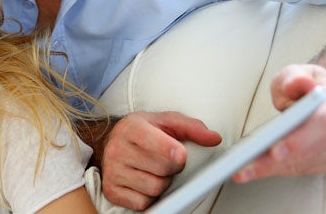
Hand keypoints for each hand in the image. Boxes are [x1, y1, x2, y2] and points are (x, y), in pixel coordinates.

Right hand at [99, 111, 221, 209]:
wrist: (113, 143)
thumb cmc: (143, 132)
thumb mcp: (166, 122)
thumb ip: (191, 127)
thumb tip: (214, 138)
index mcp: (132, 127)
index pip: (154, 142)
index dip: (173, 151)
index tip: (181, 154)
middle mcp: (117, 149)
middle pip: (161, 168)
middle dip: (172, 167)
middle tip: (167, 160)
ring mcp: (112, 171)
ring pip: (154, 188)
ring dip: (162, 183)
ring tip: (155, 170)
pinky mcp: (111, 190)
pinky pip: (142, 203)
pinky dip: (149, 197)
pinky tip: (144, 182)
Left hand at [232, 64, 325, 182]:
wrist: (324, 93)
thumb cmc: (305, 83)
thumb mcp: (295, 72)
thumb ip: (294, 78)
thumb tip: (297, 84)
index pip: (322, 122)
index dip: (299, 139)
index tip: (275, 150)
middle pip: (312, 149)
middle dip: (279, 161)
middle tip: (250, 166)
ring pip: (307, 163)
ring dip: (274, 169)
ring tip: (245, 170)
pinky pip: (306, 169)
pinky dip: (281, 170)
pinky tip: (259, 170)